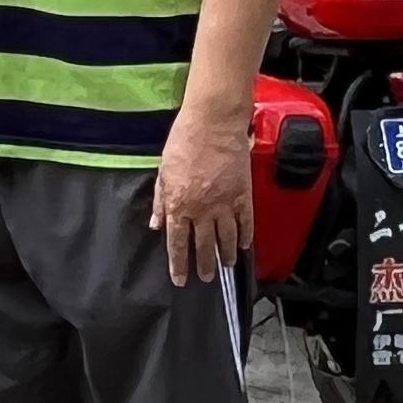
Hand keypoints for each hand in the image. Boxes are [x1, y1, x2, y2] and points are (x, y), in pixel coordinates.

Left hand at [152, 98, 254, 286]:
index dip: (179, 264)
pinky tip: (244, 246)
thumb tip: (156, 225)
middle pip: (203, 246)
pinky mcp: (243, 194)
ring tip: (225, 266)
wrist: (213, 123)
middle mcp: (202, 210)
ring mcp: (224, 204)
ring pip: (226, 239)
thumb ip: (160, 201)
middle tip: (206, 277)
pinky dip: (246, 236)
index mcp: (179, 205)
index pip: (177, 243)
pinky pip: (246, 222)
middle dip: (204, 265)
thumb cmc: (184, 141)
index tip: (180, 279)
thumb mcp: (163, 171)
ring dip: (225, 256)